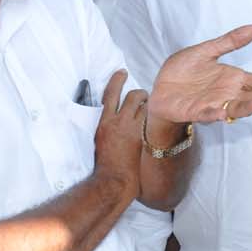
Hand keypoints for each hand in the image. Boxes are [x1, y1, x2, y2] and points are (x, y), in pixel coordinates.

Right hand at [93, 69, 147, 192]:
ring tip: (148, 109)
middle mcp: (119, 122)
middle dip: (141, 93)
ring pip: (146, 106)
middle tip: (143, 96)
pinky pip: (150, 120)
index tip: (122, 73)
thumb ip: (107, 123)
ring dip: (149, 104)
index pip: (111, 93)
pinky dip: (151, 118)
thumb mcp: (99, 137)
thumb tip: (112, 114)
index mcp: (104, 121)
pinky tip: (152, 122)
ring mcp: (133, 129)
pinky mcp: (144, 137)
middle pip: (134, 96)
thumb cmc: (104, 161)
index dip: (117, 80)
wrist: (114, 177)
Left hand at [150, 25, 251, 124]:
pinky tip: (224, 112)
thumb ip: (229, 42)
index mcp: (233, 79)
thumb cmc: (183, 73)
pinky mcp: (196, 111)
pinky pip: (208, 113)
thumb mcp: (206, 51)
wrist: (160, 89)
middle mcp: (228, 94)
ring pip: (236, 108)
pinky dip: (216, 114)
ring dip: (249, 107)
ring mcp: (214, 104)